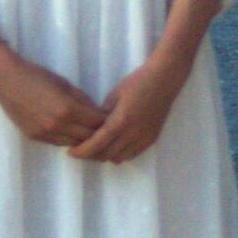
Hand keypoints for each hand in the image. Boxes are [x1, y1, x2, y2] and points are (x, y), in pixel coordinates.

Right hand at [0, 37, 107, 152]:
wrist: (6, 81)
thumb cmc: (36, 75)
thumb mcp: (64, 83)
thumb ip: (82, 99)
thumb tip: (97, 111)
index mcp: (68, 109)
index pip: (97, 122)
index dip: (107, 121)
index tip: (113, 118)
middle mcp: (58, 125)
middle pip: (88, 137)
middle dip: (99, 133)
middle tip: (106, 129)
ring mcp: (46, 133)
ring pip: (74, 144)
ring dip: (84, 139)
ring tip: (91, 133)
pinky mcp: (36, 137)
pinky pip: (59, 143)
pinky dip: (68, 139)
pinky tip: (73, 133)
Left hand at [66, 48, 192, 166]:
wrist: (165, 80)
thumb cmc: (138, 82)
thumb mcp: (114, 94)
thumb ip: (102, 113)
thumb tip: (93, 127)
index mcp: (121, 121)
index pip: (97, 144)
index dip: (82, 151)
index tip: (71, 152)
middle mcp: (133, 134)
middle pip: (106, 155)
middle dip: (91, 155)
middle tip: (81, 149)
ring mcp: (144, 138)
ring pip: (119, 158)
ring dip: (106, 155)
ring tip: (97, 147)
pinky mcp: (151, 139)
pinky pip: (132, 155)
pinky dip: (119, 154)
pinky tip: (114, 145)